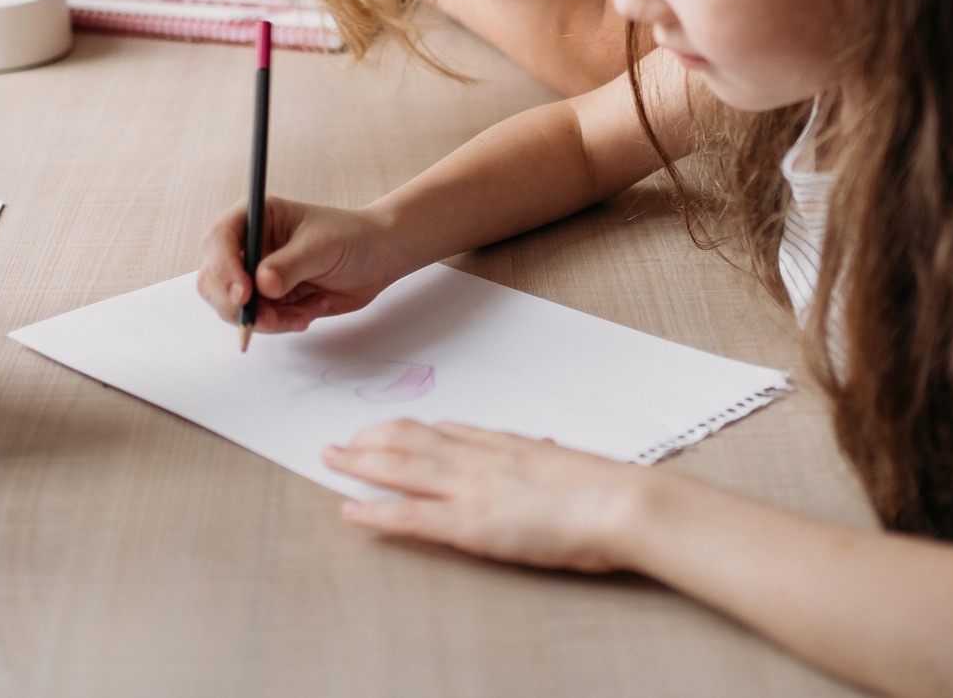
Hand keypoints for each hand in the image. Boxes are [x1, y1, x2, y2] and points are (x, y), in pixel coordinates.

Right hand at [195, 197, 413, 335]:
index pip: (219, 240)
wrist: (378, 259)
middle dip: (236, 303)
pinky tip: (306, 314)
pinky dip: (277, 325)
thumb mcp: (322, 246)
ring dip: (261, 319)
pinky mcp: (268, 300)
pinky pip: (257, 320)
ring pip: (232, 306)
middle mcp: (249, 246)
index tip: (245, 293)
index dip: (224, 268)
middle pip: (214, 278)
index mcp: (256, 218)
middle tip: (266, 318)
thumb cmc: (351, 238)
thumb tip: (261, 285)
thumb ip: (290, 265)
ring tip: (298, 317)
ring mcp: (255, 275)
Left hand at [325, 421, 650, 572]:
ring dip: (360, 464)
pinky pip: (408, 515)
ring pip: (399, 467)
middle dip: (371, 439)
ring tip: (332, 462)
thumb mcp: (571, 465)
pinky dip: (375, 512)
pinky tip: (351, 511)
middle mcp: (480, 457)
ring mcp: (470, 487)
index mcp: (506, 443)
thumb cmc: (608, 490)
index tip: (388, 431)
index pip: (446, 430)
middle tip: (342, 442)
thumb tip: (548, 448)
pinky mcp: (468, 522)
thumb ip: (549, 459)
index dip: (411, 431)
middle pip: (411, 439)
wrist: (621, 504)